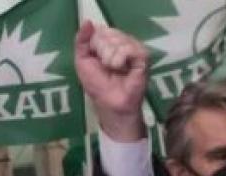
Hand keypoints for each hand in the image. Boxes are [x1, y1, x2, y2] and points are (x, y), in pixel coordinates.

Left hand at [74, 21, 147, 141]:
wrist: (110, 103)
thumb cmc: (97, 85)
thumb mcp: (82, 62)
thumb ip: (81, 41)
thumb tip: (87, 22)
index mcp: (109, 41)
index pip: (100, 30)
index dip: (94, 44)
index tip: (95, 59)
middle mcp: (123, 41)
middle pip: (107, 33)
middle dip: (101, 52)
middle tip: (105, 67)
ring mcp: (134, 48)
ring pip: (117, 40)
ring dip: (109, 58)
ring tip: (113, 69)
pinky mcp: (143, 56)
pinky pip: (128, 48)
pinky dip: (119, 59)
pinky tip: (120, 68)